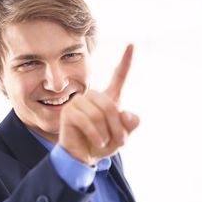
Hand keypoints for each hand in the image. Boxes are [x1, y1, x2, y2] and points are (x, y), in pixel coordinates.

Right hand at [59, 44, 139, 165]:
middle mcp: (93, 96)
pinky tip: (97, 142)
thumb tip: (127, 114)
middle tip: (117, 142)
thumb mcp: (121, 136)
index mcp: (108, 98)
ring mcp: (79, 101)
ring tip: (104, 142)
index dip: (126, 62)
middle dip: (117, 128)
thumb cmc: (103, 144)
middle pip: (111, 106)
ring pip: (99, 114)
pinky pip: (88, 121)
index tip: (132, 45)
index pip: (118, 77)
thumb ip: (129, 125)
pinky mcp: (69, 111)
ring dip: (106, 133)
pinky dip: (96, 135)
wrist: (83, 157)